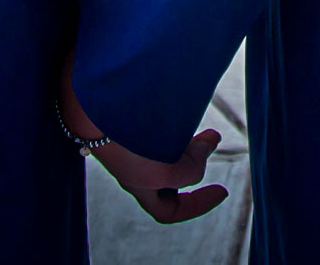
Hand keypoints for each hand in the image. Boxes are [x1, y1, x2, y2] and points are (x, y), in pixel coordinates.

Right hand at [61, 58, 228, 224]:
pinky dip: (179, 124)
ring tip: (207, 129)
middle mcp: (136, 169)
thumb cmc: (129, 145)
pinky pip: (163, 128)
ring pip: (169, 150)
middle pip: (172, 178)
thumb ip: (192, 168)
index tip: (223, 190)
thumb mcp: (166, 171)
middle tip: (213, 138)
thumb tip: (210, 143)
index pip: (168, 211)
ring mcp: (135, 144)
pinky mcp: (136, 121)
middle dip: (196, 162)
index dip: (196, 206)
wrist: (96, 109)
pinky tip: (187, 113)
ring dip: (190, 142)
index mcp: (140, 186)